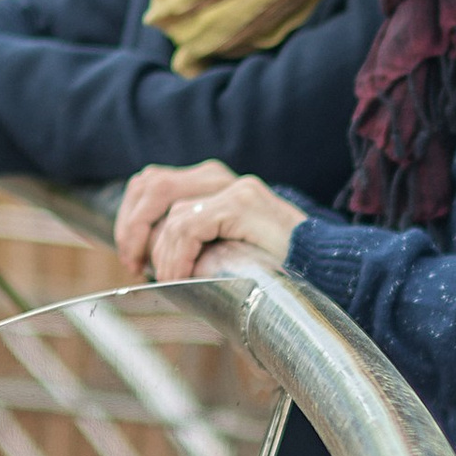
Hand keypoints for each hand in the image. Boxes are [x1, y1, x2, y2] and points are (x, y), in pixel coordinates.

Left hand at [114, 159, 301, 281]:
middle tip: (135, 266)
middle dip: (133, 229)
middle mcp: (220, 178)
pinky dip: (177, 255)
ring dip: (160, 251)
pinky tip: (182, 275)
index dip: (131, 218)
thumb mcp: (221, 248)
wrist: (324, 268)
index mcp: (212, 184)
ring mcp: (233, 187)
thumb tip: (145, 258)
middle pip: (151, 186)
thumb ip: (192, 241)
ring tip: (169, 278)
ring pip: (169, 210)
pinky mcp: (241, 203)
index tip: (132, 257)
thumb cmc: (273, 267)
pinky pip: (188, 225)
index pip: (152, 183)